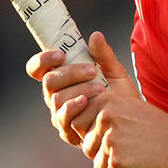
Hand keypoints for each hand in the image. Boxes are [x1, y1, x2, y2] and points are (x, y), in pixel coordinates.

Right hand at [26, 31, 134, 146]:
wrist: (130, 124)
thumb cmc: (119, 97)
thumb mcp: (114, 72)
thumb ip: (104, 55)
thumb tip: (96, 35)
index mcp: (60, 79)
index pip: (38, 68)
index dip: (43, 60)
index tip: (61, 55)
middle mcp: (55, 96)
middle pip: (49, 81)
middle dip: (70, 73)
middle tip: (92, 71)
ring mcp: (59, 114)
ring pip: (56, 98)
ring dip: (79, 89)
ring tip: (101, 88)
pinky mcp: (67, 131)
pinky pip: (63, 117)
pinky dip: (74, 106)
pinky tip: (88, 101)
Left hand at [27, 32, 167, 167]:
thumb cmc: (153, 123)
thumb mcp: (126, 91)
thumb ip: (107, 64)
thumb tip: (93, 35)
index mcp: (103, 100)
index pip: (79, 126)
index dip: (99, 135)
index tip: (122, 132)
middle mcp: (104, 117)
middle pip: (86, 146)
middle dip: (105, 152)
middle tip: (131, 145)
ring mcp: (111, 139)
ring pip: (97, 164)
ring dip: (115, 167)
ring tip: (137, 156)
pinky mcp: (118, 161)